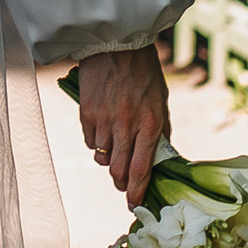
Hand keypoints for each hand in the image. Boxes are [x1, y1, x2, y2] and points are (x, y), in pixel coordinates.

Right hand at [75, 44, 168, 211]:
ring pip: (103, 158)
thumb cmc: (143, 71)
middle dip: (121, 182)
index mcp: (150, 123)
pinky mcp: (86, 114)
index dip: (137, 192)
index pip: (141, 169)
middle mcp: (126, 126)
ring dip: (109, 159)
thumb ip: (160, 130)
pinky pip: (91, 142)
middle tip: (123, 184)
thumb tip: (160, 157)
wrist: (116, 42)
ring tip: (115, 145)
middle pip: (119, 171)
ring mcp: (104, 121)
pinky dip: (97, 142)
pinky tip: (103, 128)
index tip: (135, 206)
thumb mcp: (160, 100)